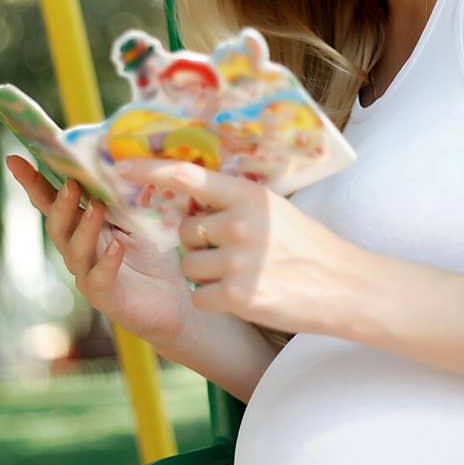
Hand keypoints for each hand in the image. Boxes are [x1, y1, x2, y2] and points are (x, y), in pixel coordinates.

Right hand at [5, 156, 194, 351]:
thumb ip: (130, 195)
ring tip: (96, 207)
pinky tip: (117, 246)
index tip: (13, 159)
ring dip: (84, 227)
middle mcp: (78, 249)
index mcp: (81, 226)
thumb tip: (130, 161)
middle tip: (71, 184)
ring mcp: (87, 274)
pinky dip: (107, 261)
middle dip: (59, 204)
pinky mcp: (105, 296)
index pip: (51, 201)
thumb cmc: (152, 256)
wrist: (172, 303)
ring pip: (74, 251)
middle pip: (57, 226)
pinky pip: (99, 278)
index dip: (31, 182)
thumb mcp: (142, 218)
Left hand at [117, 158, 358, 335]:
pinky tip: (242, 295)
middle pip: (185, 230)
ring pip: (189, 265)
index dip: (149, 169)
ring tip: (243, 274)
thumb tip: (189, 195)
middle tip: (235, 251)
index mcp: (248, 195)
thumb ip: (233, 201)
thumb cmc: (307, 245)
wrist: (344, 286)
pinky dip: (213, 299)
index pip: (186, 176)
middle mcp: (240, 223)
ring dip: (206, 274)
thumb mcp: (273, 209)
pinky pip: (198, 295)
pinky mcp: (237, 296)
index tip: (120, 165)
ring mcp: (238, 261)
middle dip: (200, 242)